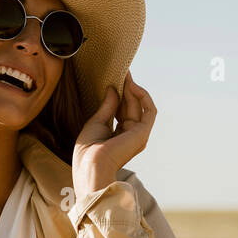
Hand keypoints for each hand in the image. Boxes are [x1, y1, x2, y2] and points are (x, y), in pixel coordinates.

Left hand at [72, 70, 156, 200]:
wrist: (91, 166)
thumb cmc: (88, 151)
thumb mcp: (96, 123)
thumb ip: (107, 106)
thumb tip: (113, 89)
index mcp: (118, 136)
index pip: (122, 110)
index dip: (120, 93)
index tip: (115, 78)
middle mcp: (130, 135)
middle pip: (131, 106)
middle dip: (126, 88)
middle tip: (121, 71)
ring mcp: (138, 134)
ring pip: (140, 105)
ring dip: (133, 89)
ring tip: (125, 75)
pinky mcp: (143, 132)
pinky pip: (149, 109)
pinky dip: (143, 96)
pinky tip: (132, 85)